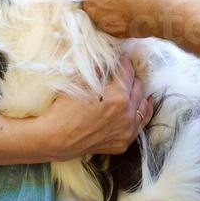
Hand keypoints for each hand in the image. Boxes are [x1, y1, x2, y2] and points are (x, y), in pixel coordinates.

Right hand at [36, 57, 152, 159]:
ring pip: (143, 107)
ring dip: (140, 95)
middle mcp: (127, 114)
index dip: (125, 63)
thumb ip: (98, 72)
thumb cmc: (65, 109)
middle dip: (132, 77)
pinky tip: (143, 106)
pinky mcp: (123, 142)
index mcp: (118, 96)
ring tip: (137, 87)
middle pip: (138, 88)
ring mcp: (127, 130)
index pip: (127, 73)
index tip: (123, 58)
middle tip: (126, 72)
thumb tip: (107, 63)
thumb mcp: (80, 83)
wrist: (56, 139)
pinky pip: (139, 125)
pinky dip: (142, 114)